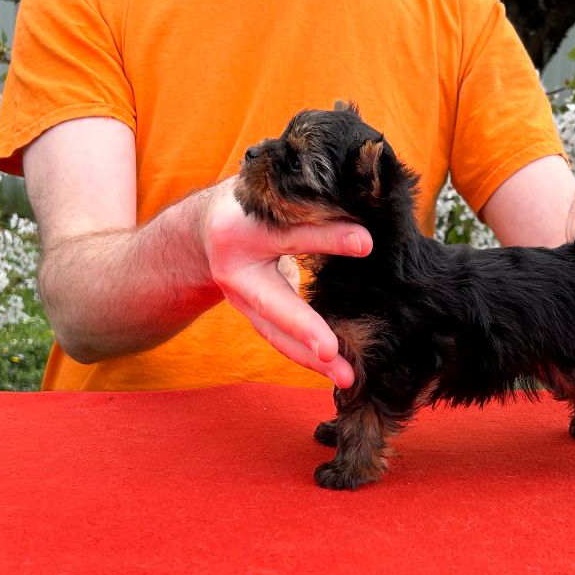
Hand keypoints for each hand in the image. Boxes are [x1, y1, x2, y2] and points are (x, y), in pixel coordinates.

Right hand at [202, 176, 371, 387]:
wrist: (208, 228)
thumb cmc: (255, 205)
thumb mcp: (276, 197)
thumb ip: (312, 205)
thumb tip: (367, 216)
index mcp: (242, 230)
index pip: (291, 235)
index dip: (327, 238)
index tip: (366, 243)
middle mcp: (236, 271)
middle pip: (273, 303)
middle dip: (304, 328)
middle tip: (331, 353)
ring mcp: (240, 301)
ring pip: (276, 334)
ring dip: (311, 360)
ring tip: (346, 377)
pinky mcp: (253, 317)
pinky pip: (281, 340)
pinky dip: (307, 357)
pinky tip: (336, 371)